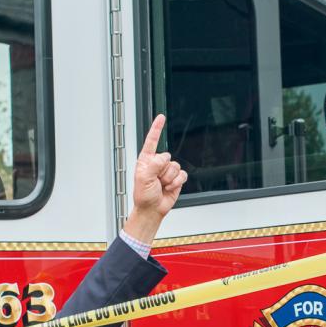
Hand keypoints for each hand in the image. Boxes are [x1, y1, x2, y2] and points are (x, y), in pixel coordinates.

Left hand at [124, 115, 187, 243]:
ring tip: (162, 186)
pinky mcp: (176, 178)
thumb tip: (164, 158)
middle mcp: (157, 163)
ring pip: (175, 167)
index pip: (152, 141)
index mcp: (146, 160)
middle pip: (167, 157)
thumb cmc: (143, 196)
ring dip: (169, 179)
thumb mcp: (143, 179)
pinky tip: (169, 187)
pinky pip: (182, 174)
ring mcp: (167, 171)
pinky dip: (177, 183)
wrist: (152, 209)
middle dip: (163, 171)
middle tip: (156, 181)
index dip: (157, 128)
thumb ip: (153, 165)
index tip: (161, 117)